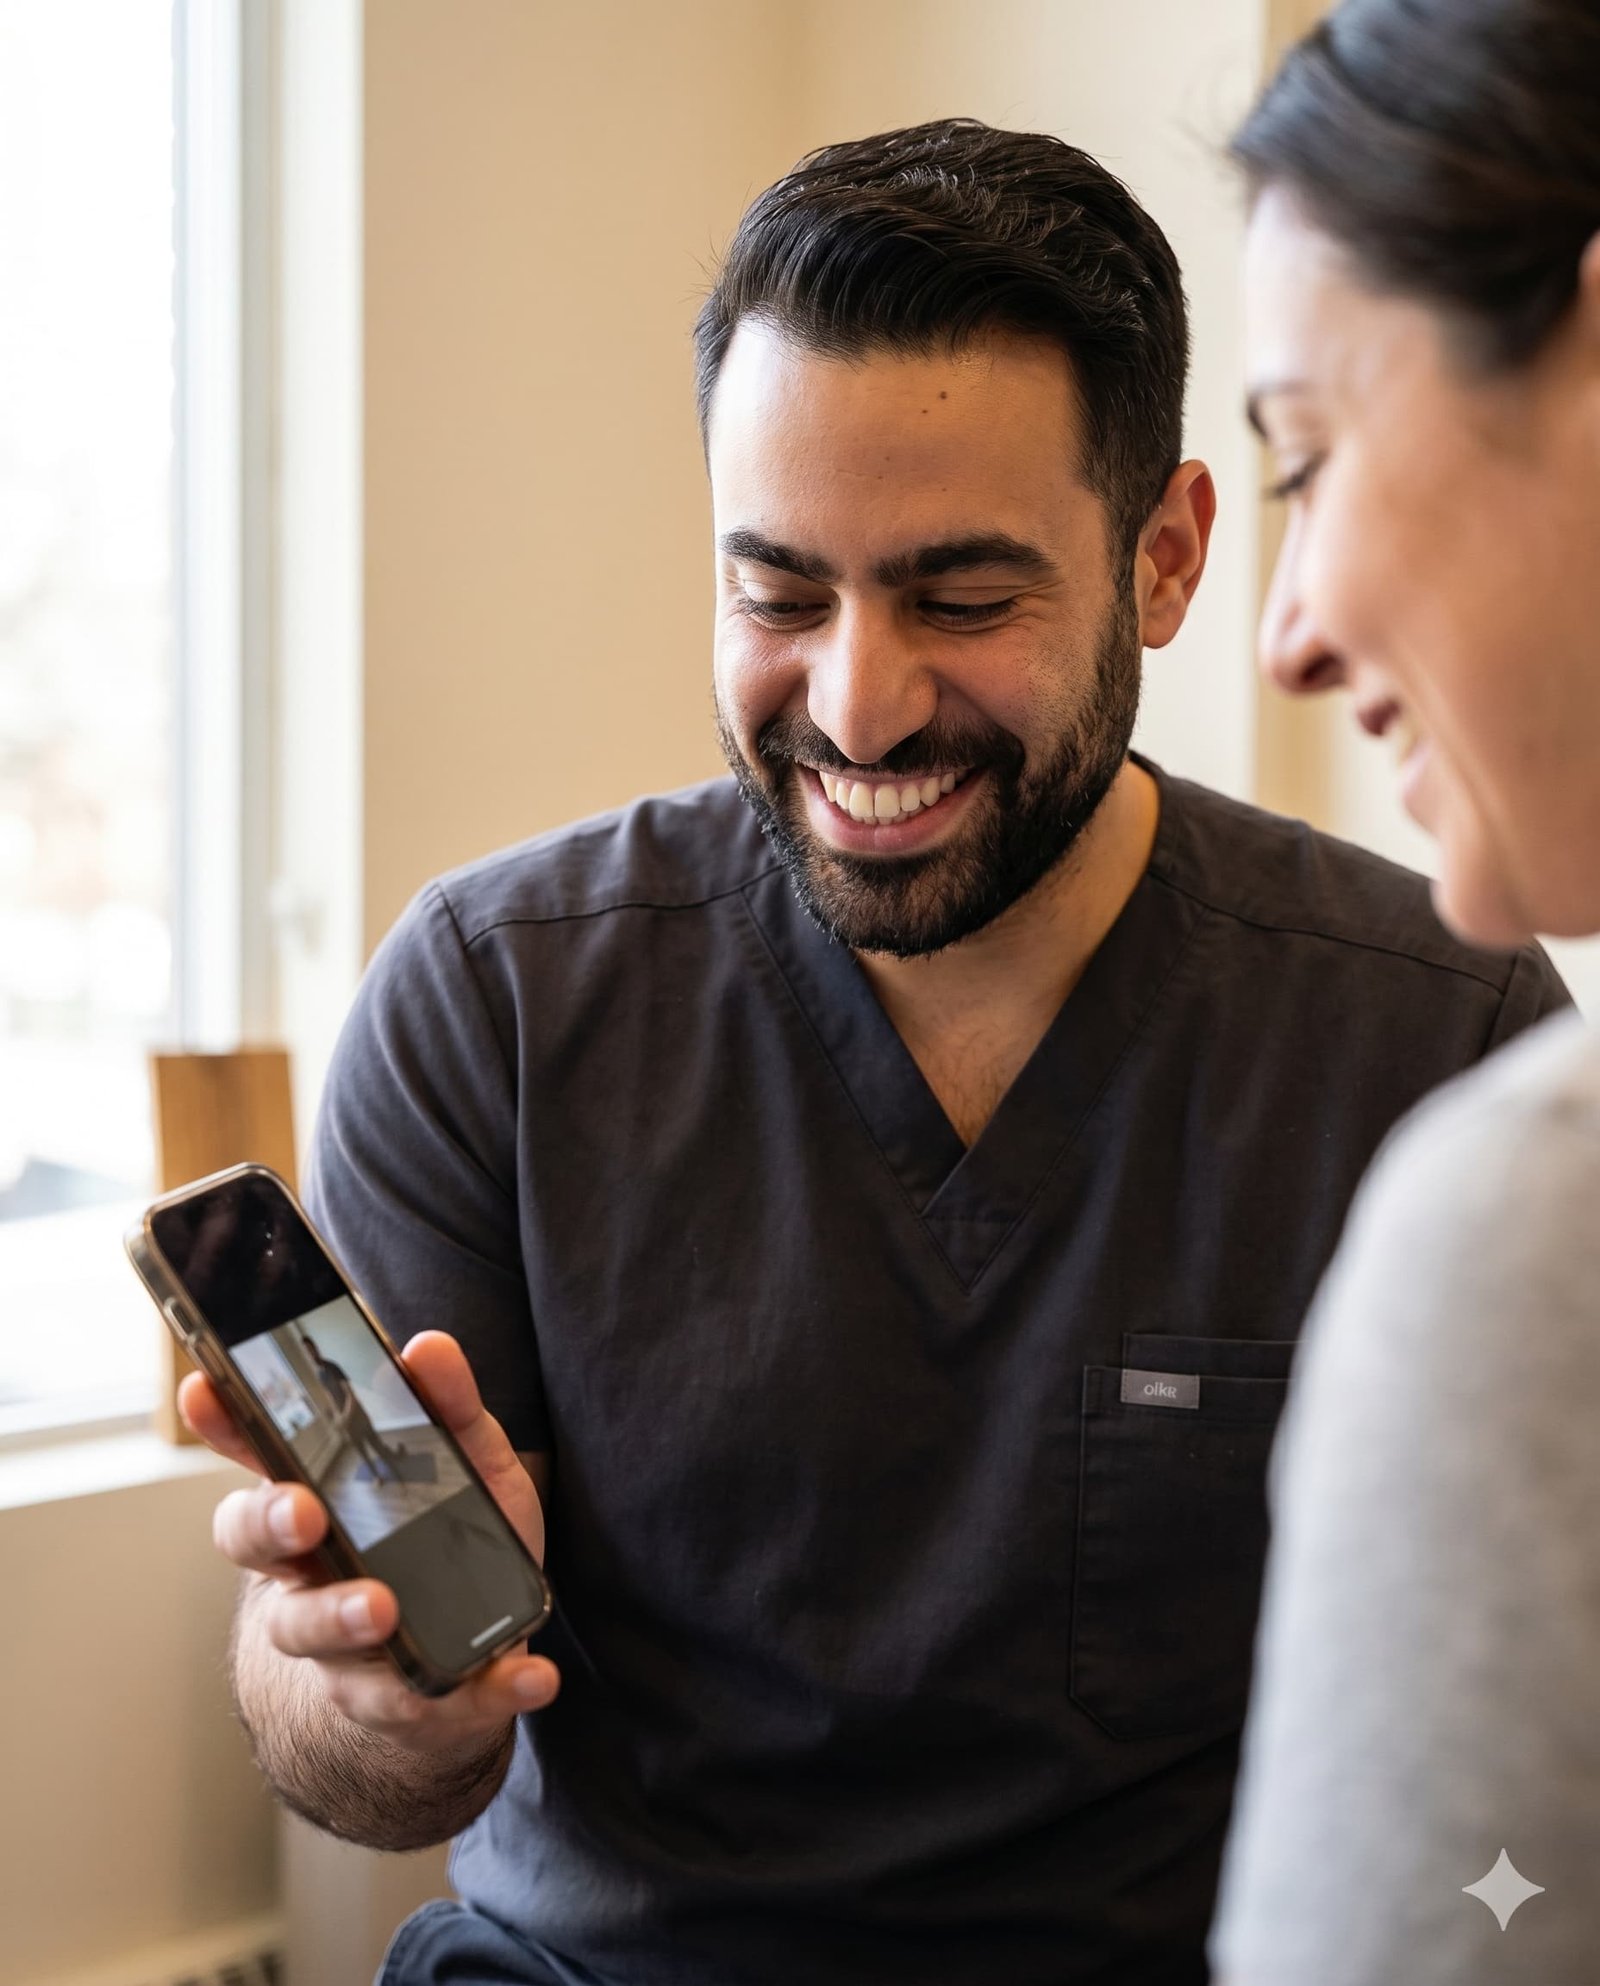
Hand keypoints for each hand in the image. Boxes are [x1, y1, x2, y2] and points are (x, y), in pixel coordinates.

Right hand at [182, 1330, 559, 1754]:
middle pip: (256, 1548)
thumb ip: (449, 1407)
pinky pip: (427, 1704)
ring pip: (313, 1635)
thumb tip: (428, 1349)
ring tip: (384, 1607)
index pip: (259, 1460)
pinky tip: (531, 1674)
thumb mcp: (470, 1462)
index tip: (204, 1388)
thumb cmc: (454, 1538)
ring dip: (343, 1618)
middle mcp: (311, 1573)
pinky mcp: (400, 1703)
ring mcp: (344, 1644)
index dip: (225, 1426)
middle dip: (270, 1525)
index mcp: (322, 1502)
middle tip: (303, 1511)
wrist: (481, 1652)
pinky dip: (485, 1692)